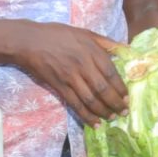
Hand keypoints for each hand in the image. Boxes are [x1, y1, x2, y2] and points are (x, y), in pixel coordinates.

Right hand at [11, 23, 128, 122]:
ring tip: (112, 118)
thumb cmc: (58, 35)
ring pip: (90, 99)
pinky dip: (86, 116)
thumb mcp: (85, 32)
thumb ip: (106, 42)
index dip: (121, 88)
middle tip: (124, 112)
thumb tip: (128, 49)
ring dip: (103, 112)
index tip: (128, 97)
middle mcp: (83, 65)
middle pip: (103, 89)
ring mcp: (70, 77)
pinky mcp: (59, 87)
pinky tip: (95, 123)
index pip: (111, 73)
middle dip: (115, 103)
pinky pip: (75, 104)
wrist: (30, 41)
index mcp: (91, 51)